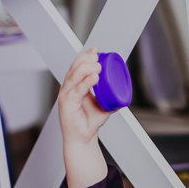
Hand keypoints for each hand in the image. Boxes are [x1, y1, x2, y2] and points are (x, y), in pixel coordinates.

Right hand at [58, 48, 110, 187]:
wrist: (83, 138)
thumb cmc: (89, 122)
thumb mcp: (103, 104)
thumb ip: (109, 95)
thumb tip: (122, 88)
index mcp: (75, 85)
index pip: (78, 66)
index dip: (86, 56)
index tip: (97, 50)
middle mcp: (69, 88)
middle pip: (75, 67)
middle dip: (86, 59)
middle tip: (98, 57)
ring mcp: (66, 95)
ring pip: (74, 76)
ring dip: (86, 68)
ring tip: (97, 65)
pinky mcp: (67, 104)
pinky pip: (76, 90)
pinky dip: (85, 83)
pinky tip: (93, 77)